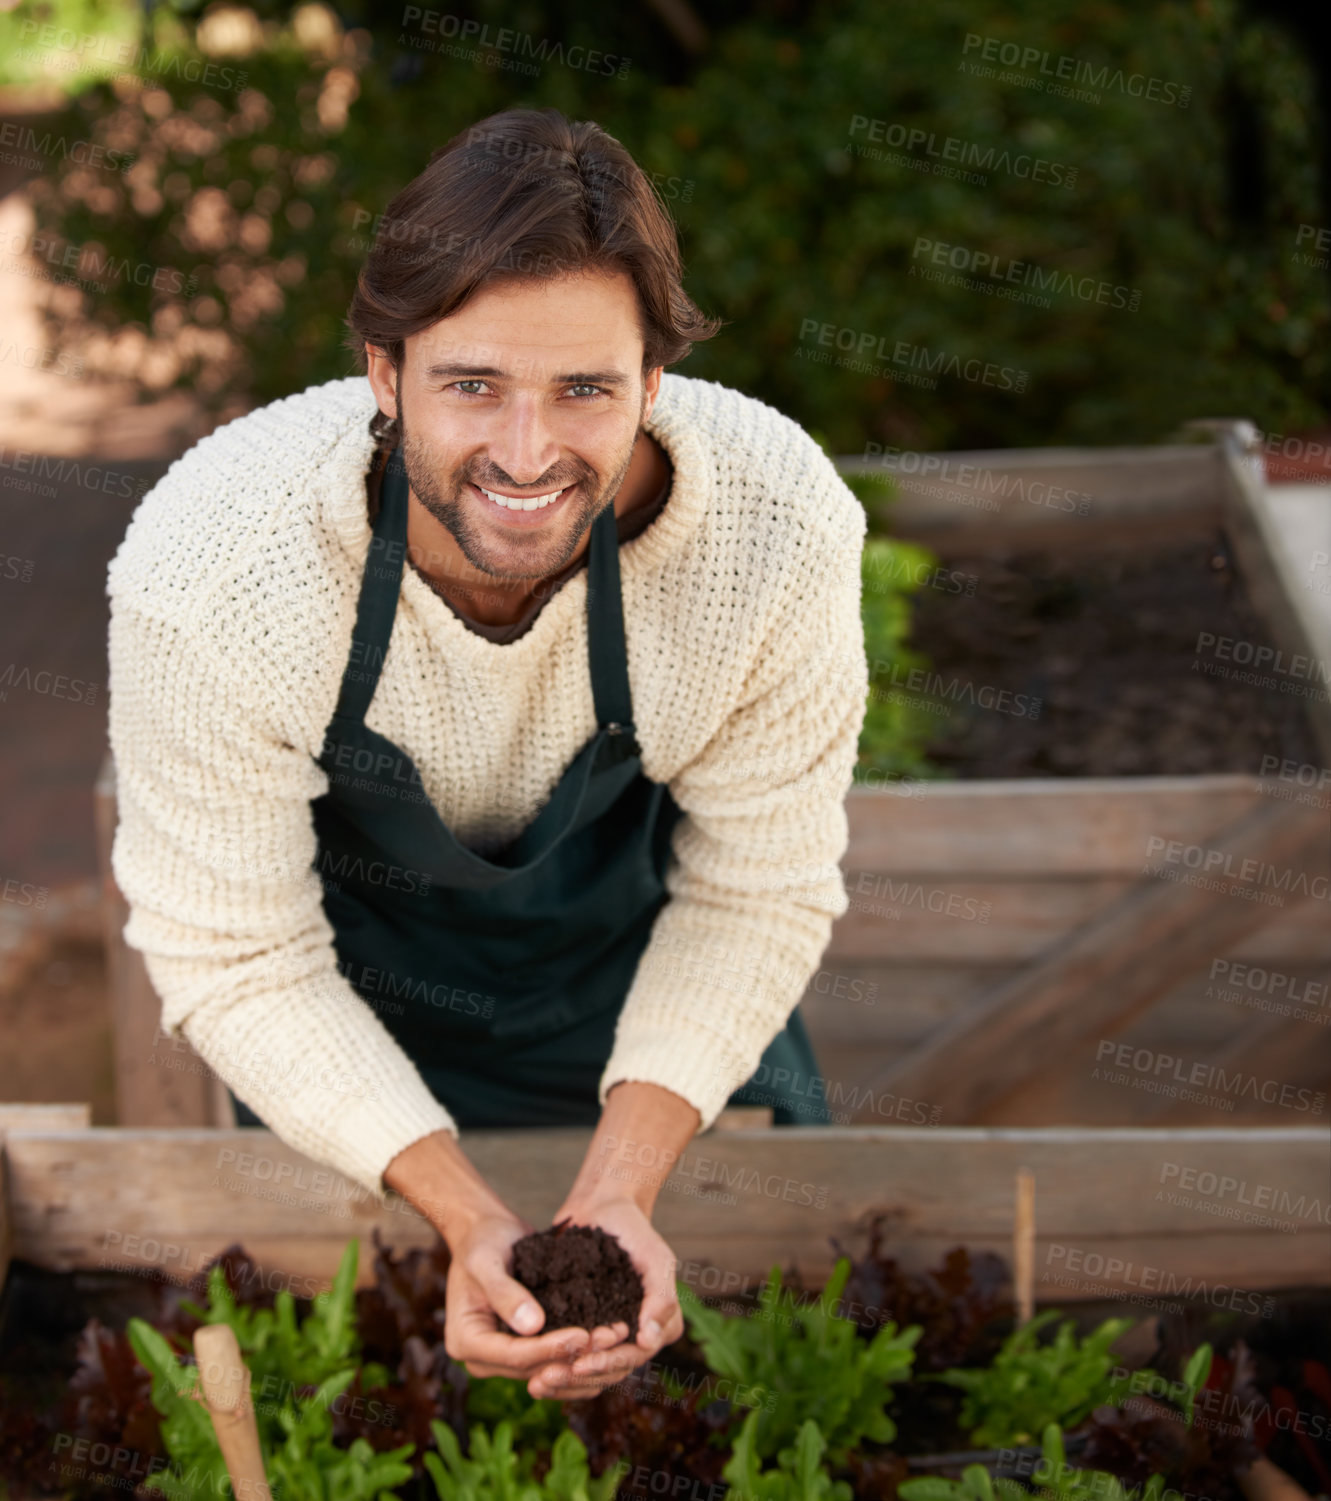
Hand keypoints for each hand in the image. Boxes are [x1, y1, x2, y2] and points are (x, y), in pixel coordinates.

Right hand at [384, 1131, 621, 1387]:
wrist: (484, 1233)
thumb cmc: (481, 1242)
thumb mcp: (486, 1261)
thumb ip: (505, 1293)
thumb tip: (533, 1326)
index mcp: (466, 1343)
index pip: (514, 1355)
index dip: (549, 1349)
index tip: (582, 1334)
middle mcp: (482, 1359)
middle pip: (533, 1368)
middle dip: (572, 1355)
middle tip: (610, 1339)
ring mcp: (502, 1358)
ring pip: (546, 1369)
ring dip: (582, 1358)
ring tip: (616, 1339)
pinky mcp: (522, 1349)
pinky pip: (551, 1359)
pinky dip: (578, 1353)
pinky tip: (608, 1342)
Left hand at [526, 1195, 683, 1401]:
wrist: (604, 1207)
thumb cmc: (635, 1230)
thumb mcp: (655, 1259)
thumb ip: (660, 1298)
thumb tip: (649, 1341)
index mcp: (659, 1325)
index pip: (632, 1357)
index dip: (607, 1364)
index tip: (580, 1364)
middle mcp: (637, 1336)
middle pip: (608, 1371)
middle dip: (577, 1379)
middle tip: (546, 1379)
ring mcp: (610, 1333)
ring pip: (589, 1371)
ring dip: (564, 1381)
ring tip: (535, 1384)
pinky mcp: (585, 1325)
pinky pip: (573, 1355)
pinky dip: (555, 1366)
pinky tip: (531, 1372)